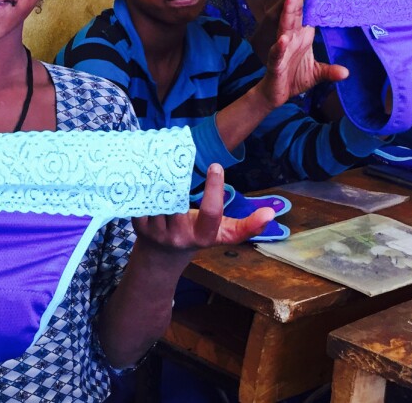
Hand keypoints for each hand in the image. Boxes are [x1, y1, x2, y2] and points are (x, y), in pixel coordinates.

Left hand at [131, 165, 272, 253]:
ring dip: (161, 180)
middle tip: (181, 156)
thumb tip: (271, 213)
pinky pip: (142, 203)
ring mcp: (159, 233)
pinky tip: (148, 173)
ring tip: (164, 160)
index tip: (217, 165)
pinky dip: (145, 188)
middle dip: (180, 178)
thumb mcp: (223, 233)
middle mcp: (181, 237)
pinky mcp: (140, 228)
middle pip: (181, 201)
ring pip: (160, 200)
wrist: (163, 256)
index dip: (215, 189)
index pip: (211, 212)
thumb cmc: (198, 235)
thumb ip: (246, 225)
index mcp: (204, 236)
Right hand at [257, 0, 348, 107]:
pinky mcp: (275, 63)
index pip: (305, 8)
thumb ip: (330, 71)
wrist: (275, 96)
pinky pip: (277, 53)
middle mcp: (290, 37)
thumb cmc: (293, 79)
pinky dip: (280, 47)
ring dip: (288, 11)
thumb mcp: (316, 73)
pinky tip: (282, 39)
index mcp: (300, 34)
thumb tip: (346, 72)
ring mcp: (282, 48)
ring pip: (285, 26)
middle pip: (294, 10)